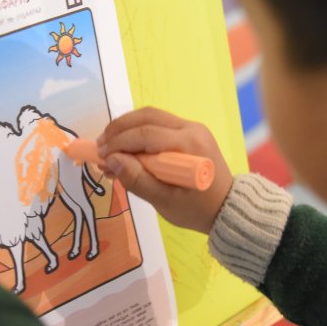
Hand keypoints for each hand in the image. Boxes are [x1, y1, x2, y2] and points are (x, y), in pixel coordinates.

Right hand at [97, 107, 232, 233]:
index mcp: (189, 145)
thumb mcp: (164, 202)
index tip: (100, 155)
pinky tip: (125, 146)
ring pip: (151, 116)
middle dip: (119, 129)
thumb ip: (137, 180)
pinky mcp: (189, 131)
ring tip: (108, 144)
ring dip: (126, 127)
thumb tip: (112, 160)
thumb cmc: (196, 209)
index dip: (119, 142)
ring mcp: (192, 127)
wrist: (226, 208)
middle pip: (147, 117)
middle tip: (100, 147)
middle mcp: (192, 129)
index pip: (146, 134)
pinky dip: (138, 131)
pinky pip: (158, 123)